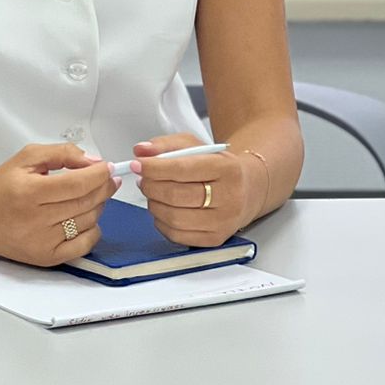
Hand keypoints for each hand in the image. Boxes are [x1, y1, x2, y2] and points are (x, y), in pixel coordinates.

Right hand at [0, 143, 119, 267]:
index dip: (99, 175)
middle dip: (104, 188)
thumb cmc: (1, 186)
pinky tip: (86, 218)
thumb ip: (61, 153)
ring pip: (88, 222)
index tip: (107, 168)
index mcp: (29, 191)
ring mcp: (41, 242)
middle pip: (86, 202)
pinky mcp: (45, 258)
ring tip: (91, 195)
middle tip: (108, 180)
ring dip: (97, 206)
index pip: (78, 184)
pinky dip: (93, 230)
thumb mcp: (26, 157)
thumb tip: (94, 162)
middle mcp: (35, 220)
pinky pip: (83, 246)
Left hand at [132, 133, 256, 247]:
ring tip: (153, 193)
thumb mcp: (196, 147)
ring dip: (154, 204)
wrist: (246, 191)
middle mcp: (229, 197)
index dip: (155, 168)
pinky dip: (161, 222)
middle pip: (176, 195)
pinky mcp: (215, 239)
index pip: (183, 169)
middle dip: (151, 186)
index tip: (138, 164)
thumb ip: (166, 145)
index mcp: (227, 169)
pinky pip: (176, 235)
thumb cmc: (219, 169)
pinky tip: (163, 209)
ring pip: (173, 217)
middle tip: (143, 179)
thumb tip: (141, 150)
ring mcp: (223, 221)